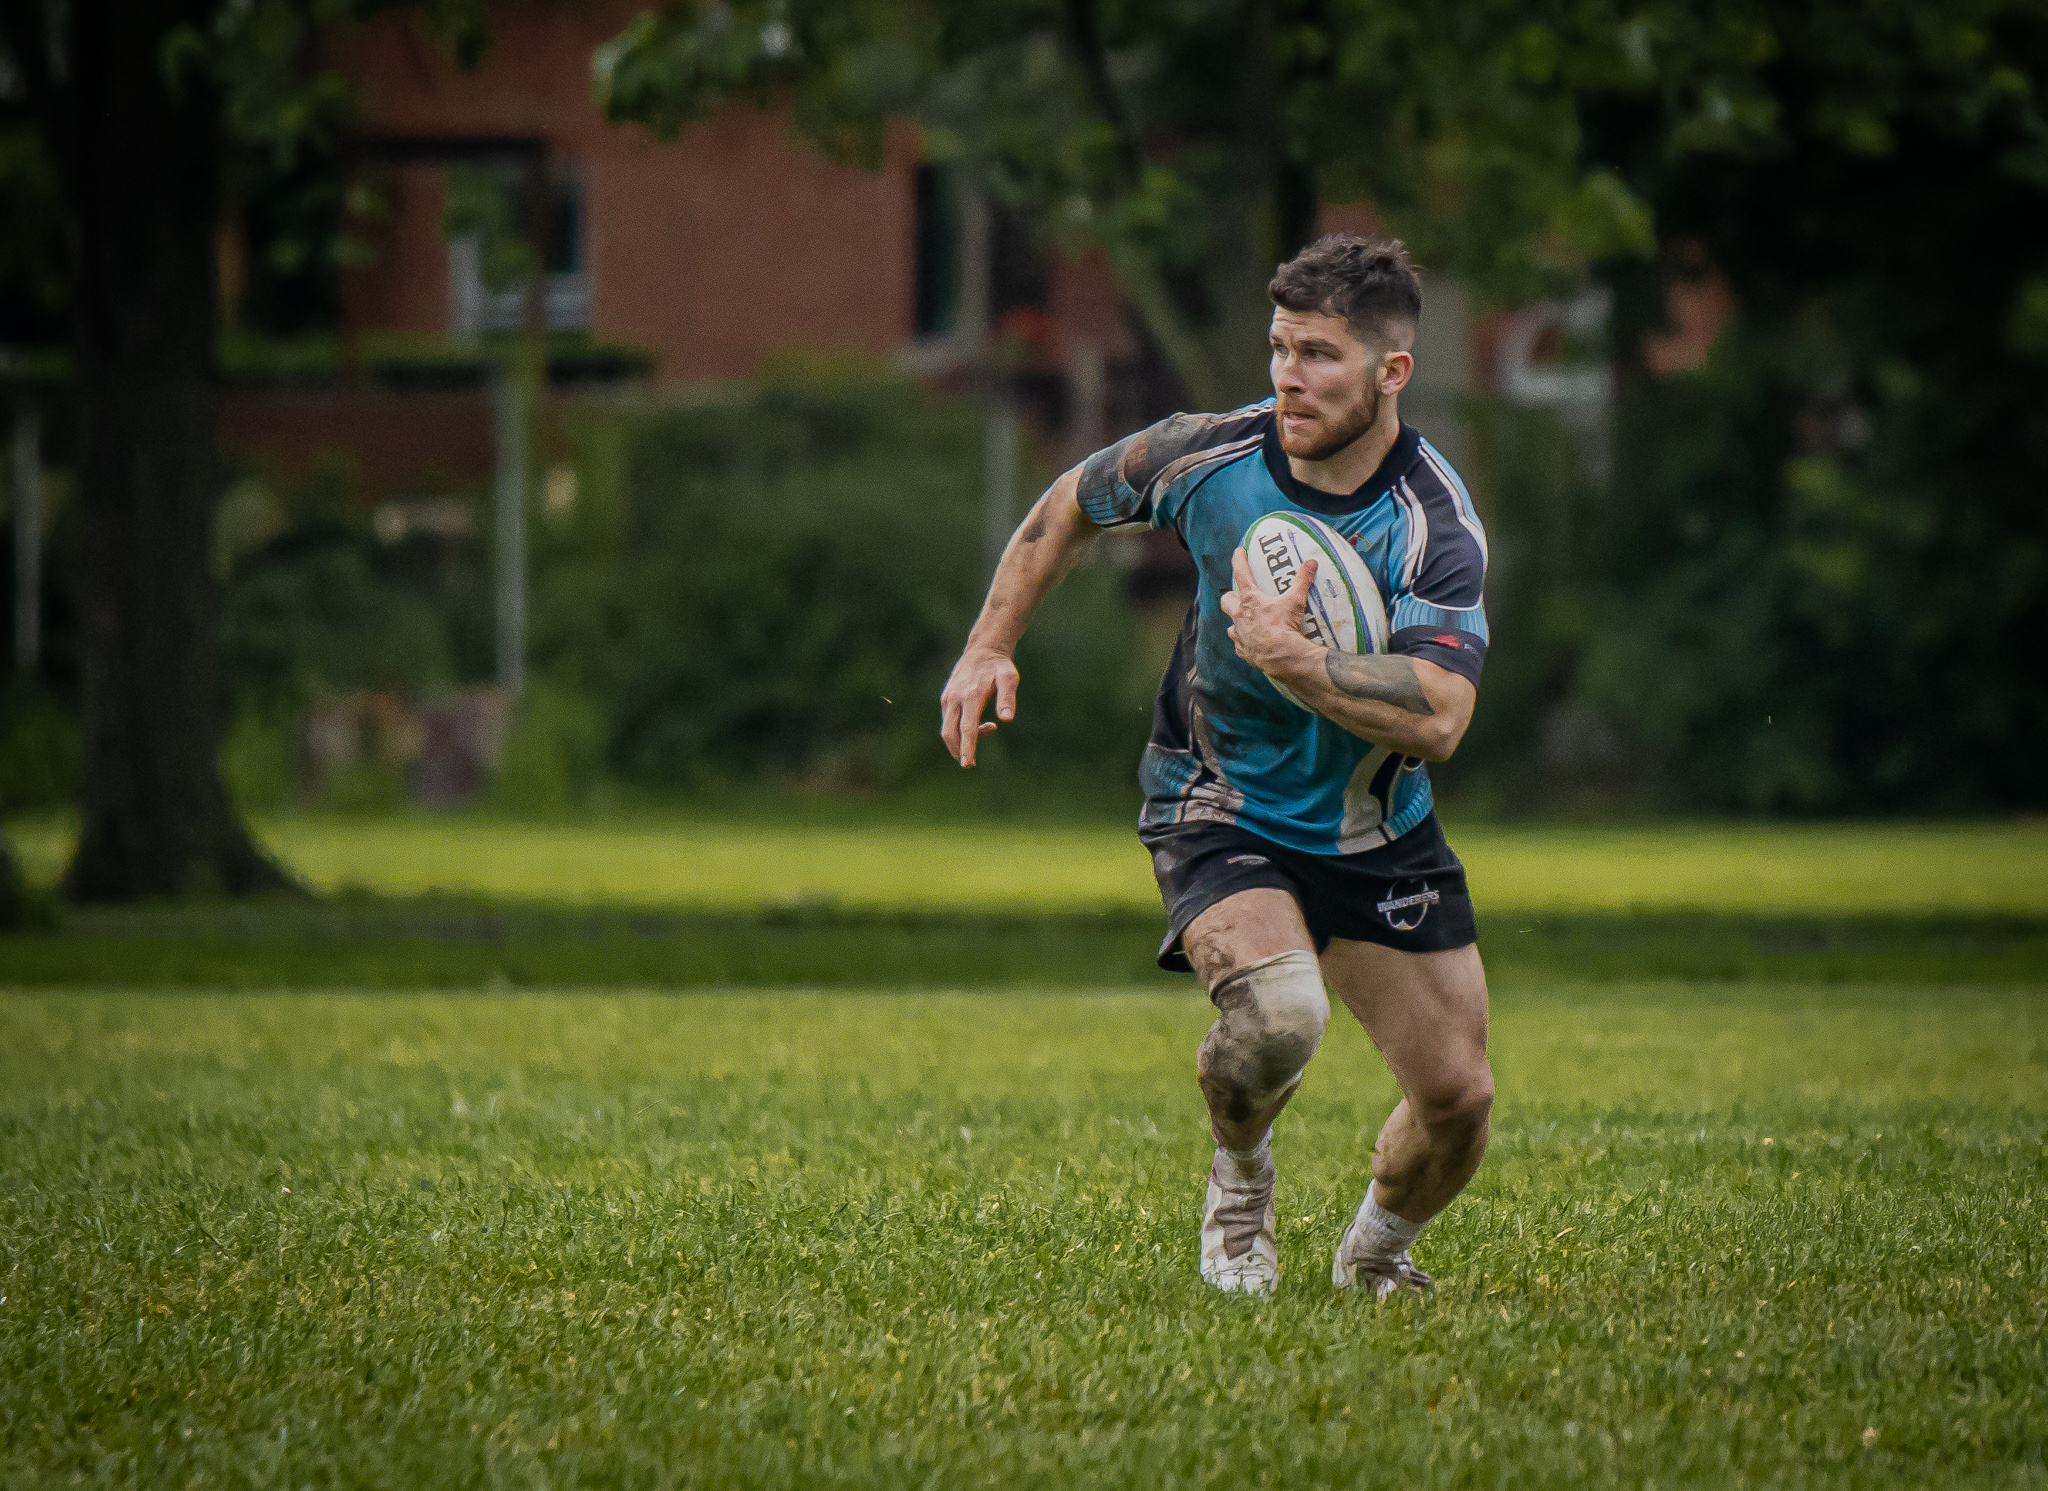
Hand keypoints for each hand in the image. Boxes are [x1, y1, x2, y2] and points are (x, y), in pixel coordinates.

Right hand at [939, 645, 1018, 766]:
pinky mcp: (946, 698)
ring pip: (947, 728)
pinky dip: (960, 730)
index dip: (967, 747)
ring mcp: (948, 698)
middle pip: (949, 733)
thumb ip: (1007, 698)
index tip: (967, 764)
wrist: (983, 650)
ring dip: (961, 740)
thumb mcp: (1009, 678)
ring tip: (988, 731)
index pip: (967, 728)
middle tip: (971, 763)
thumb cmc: (999, 666)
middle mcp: (955, 698)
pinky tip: (979, 724)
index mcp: (971, 695)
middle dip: (958, 750)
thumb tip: (1006, 719)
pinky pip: (949, 721)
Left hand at [1221, 548, 1321, 676]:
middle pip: (1226, 600)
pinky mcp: (1242, 650)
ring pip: (1231, 624)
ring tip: (1247, 621)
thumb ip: (1302, 581)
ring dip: (1237, 621)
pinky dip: (1245, 641)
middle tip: (1239, 595)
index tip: (1238, 551)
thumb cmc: (1286, 626)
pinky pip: (1239, 644)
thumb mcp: (1295, 601)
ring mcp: (1239, 634)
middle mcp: (1239, 615)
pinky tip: (1253, 642)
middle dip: (1230, 595)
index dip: (1238, 560)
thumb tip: (1311, 562)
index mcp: (1250, 600)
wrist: (1281, 656)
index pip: (1240, 573)